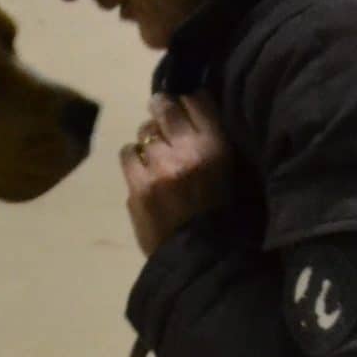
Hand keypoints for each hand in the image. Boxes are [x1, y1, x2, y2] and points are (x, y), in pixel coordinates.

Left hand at [119, 92, 233, 255]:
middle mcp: (188, 152)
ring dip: (149, 137)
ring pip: (144, 131)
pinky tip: (142, 168)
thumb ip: (211, 139)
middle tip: (160, 111)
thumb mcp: (229, 170)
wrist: (201, 256)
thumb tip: (188, 106)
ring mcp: (159, 169)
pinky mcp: (138, 186)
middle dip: (161, 107)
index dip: (186, 99)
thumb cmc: (222, 213)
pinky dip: (134, 157)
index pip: (197, 100)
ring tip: (154, 152)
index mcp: (218, 148)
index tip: (183, 106)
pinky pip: (128, 153)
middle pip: (166, 108)